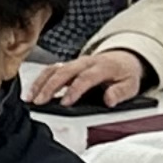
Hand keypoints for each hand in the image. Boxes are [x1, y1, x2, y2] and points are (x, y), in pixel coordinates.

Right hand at [29, 50, 151, 110]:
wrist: (123, 59)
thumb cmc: (124, 74)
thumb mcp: (131, 85)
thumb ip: (120, 93)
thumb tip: (109, 100)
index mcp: (102, 67)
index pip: (85, 77)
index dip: (74, 90)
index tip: (64, 103)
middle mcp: (85, 62)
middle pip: (64, 71)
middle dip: (50, 87)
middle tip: (40, 101)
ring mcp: (74, 62)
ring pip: (54, 69)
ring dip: (41, 83)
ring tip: (31, 99)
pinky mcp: (67, 65)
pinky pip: (50, 70)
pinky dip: (39, 81)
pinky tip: (32, 92)